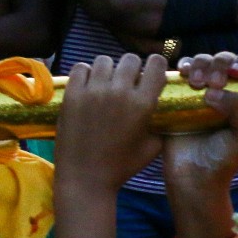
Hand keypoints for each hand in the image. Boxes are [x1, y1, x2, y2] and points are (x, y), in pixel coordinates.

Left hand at [58, 53, 166, 192]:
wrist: (86, 179)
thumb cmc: (121, 166)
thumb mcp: (152, 147)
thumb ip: (160, 125)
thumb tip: (165, 111)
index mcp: (143, 103)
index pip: (156, 64)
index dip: (155, 66)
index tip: (151, 73)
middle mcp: (119, 92)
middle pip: (130, 59)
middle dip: (132, 68)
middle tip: (126, 82)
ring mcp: (93, 91)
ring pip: (104, 60)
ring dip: (108, 70)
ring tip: (105, 84)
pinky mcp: (72, 94)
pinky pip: (81, 68)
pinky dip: (86, 74)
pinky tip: (88, 86)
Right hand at [164, 53, 237, 212]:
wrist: (194, 177)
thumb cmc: (225, 158)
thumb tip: (214, 90)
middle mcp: (224, 89)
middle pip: (224, 59)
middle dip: (221, 64)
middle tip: (216, 83)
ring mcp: (200, 90)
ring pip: (203, 60)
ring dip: (202, 64)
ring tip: (198, 84)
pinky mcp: (179, 95)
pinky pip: (181, 71)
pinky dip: (184, 66)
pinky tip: (184, 73)